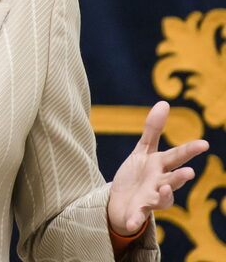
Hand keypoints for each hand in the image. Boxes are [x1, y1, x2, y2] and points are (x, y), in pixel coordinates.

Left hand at [107, 100, 208, 234]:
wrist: (123, 201)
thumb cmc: (138, 174)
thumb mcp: (143, 150)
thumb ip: (153, 129)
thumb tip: (165, 102)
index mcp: (160, 166)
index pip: (176, 156)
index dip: (189, 150)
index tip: (203, 144)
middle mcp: (159, 183)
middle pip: (171, 179)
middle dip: (180, 177)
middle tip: (189, 173)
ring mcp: (149, 199)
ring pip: (159, 199)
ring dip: (163, 196)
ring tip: (162, 191)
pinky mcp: (137, 212)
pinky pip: (136, 218)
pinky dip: (134, 221)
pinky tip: (130, 223)